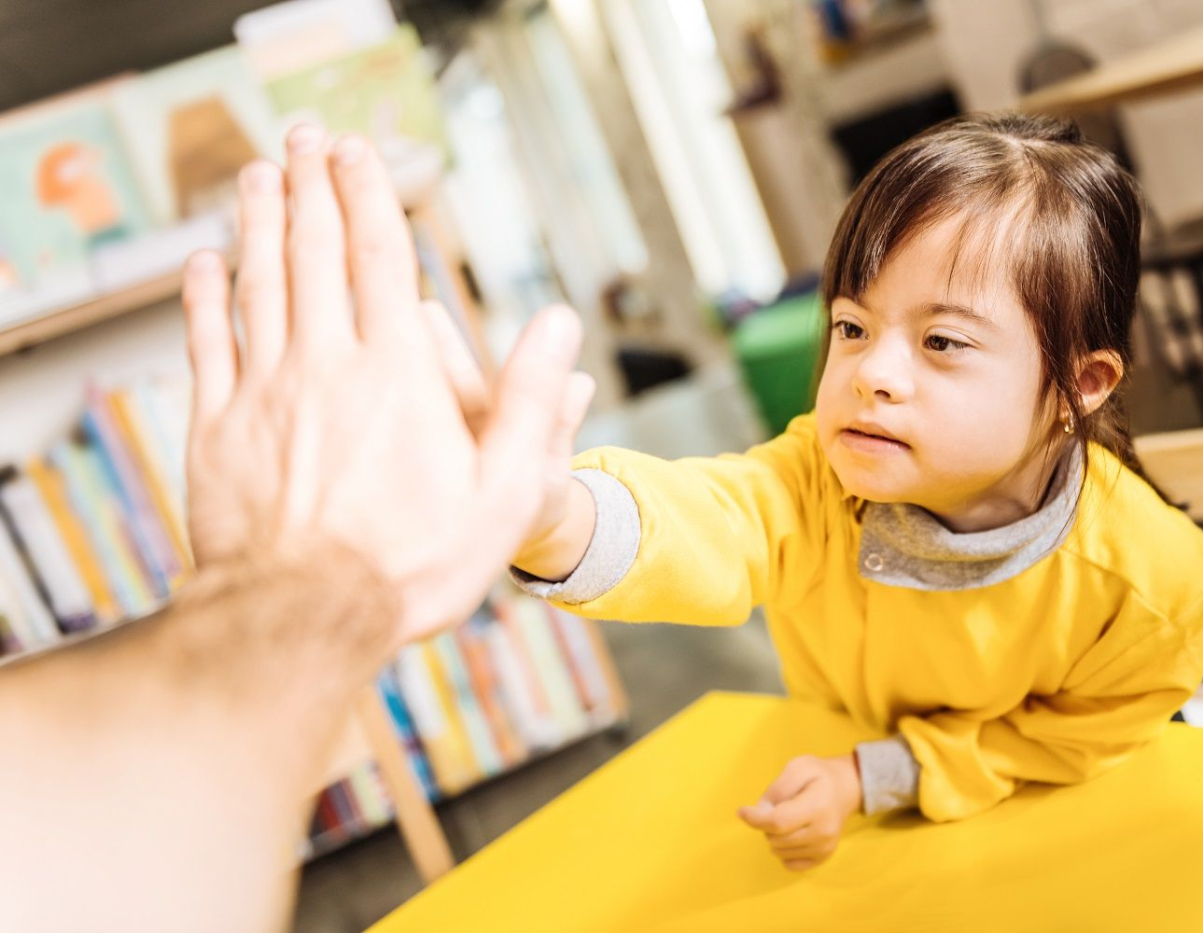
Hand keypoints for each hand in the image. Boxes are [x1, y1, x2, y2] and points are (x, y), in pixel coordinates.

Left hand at [182, 124, 584, 646]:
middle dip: (311, 187)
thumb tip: (561, 323)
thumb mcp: (506, 494)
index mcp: (396, 375)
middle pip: (312, 253)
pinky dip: (203, 296)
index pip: (378, 259)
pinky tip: (204, 263)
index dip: (368, 196)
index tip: (358, 150)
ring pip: (257, 285)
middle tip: (306, 138)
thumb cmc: (415, 567)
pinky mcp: (218, 430)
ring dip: (258, 222)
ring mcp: (263, 394)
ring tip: (259, 175)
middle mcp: (324, 366)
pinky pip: (206, 344)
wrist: (303, 622)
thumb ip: (536, 403)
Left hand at [737, 753, 861, 870]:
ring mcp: (824, 848)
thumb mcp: (798, 767)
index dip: (754, 819)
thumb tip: (761, 812)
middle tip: (779, 807)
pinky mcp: (823, 858)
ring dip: (775, 836)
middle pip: (775, 838)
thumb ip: (777, 788)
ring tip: (790, 818)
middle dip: (767, 824)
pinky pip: (789, 864)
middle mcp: (822, 832)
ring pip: (779, 852)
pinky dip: (784, 850)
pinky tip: (793, 833)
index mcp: (817, 807)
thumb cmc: (819, 775)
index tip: (742, 811)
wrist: (846, 789)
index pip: (777, 822)